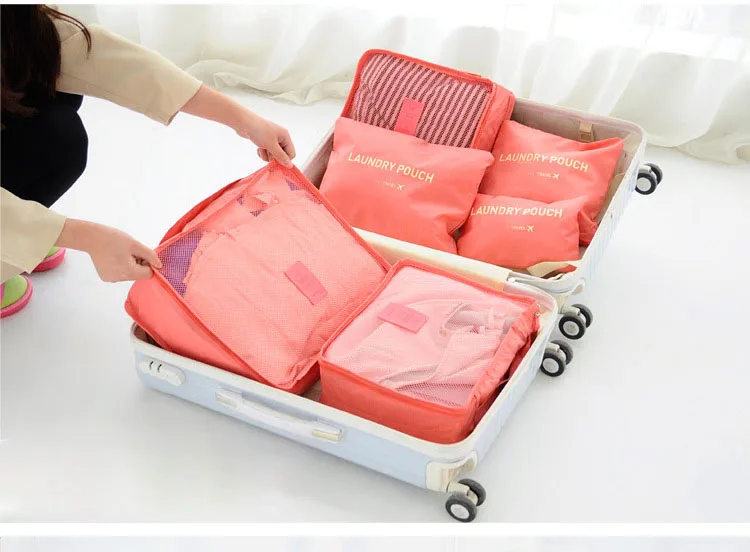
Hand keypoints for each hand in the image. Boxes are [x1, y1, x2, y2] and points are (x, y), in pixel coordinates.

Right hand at [56, 219, 161, 282]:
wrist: (91, 238)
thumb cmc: (113, 239)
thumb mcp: (135, 244)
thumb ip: (150, 255)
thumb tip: (160, 266)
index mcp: (127, 272)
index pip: (148, 274)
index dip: (148, 263)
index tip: (140, 253)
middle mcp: (119, 279)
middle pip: (138, 275)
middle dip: (138, 263)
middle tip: (130, 251)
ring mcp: (111, 279)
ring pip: (129, 274)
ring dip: (130, 265)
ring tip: (120, 253)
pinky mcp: (106, 277)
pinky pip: (120, 274)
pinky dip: (121, 266)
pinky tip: (114, 257)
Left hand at [180, 86, 296, 167]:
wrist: (236, 118)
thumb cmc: (254, 128)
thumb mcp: (269, 144)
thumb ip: (279, 156)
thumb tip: (289, 166)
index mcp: (284, 134)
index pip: (291, 153)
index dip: (284, 159)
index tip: (275, 162)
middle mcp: (279, 134)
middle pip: (282, 154)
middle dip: (274, 157)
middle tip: (265, 155)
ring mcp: (269, 136)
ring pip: (272, 153)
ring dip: (266, 155)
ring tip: (259, 151)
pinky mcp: (260, 137)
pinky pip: (265, 151)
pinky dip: (261, 152)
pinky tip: (255, 149)